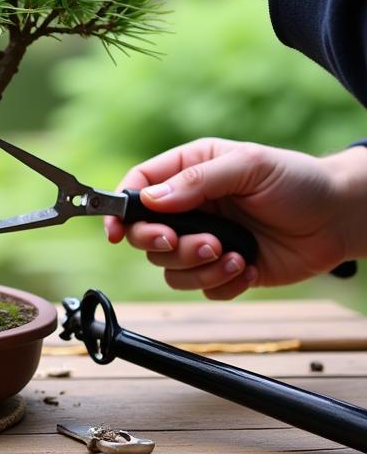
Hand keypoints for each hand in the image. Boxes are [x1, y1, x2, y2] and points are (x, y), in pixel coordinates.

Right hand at [105, 138, 363, 299]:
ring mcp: (205, 239)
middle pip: (145, 233)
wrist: (338, 218)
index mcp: (187, 171)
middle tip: (196, 241)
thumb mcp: (247, 166)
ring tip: (233, 253)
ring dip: (199, 265)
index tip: (116, 230)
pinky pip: (203, 287)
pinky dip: (222, 282)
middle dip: (163, 243)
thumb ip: (196, 180)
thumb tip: (150, 199)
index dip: (119, 208)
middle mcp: (190, 207)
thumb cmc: (296, 180)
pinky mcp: (225, 269)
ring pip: (170, 266)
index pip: (137, 186)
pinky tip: (248, 266)